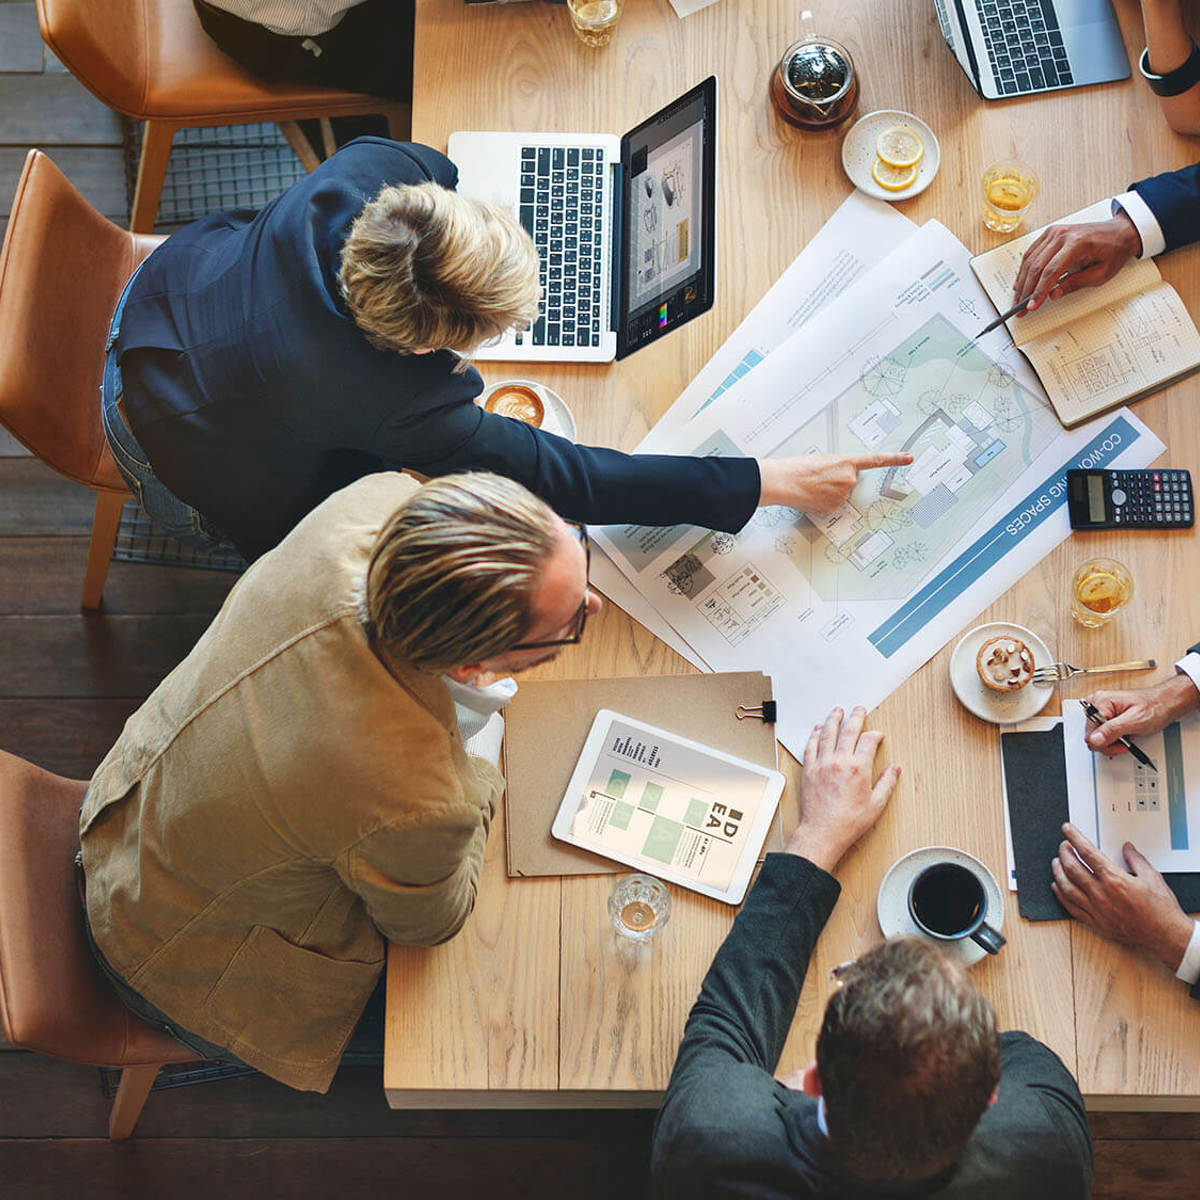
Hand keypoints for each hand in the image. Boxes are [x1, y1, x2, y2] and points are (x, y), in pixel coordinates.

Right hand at [758, 452, 912, 514]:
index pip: (876, 460)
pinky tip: (812, 495)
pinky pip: (832, 505)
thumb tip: (837, 477)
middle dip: (839, 480)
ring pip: (841, 495)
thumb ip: (837, 466)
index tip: (908, 458)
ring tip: (812, 486)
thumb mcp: (821, 459)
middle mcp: (849, 479)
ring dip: (829, 492)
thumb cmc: (796, 468)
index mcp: (846, 462)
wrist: (782, 481)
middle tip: (820, 477)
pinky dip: (823, 501)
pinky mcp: (833, 507)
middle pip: (851, 481)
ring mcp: (842, 495)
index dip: (895, 459)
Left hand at [785, 706, 899, 872]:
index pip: (868, 741)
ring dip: (833, 719)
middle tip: (858, 709)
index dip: (875, 734)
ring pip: (827, 734)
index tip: (877, 735)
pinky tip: (817, 729)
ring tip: (837, 710)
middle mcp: (839, 762)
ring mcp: (822, 764)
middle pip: (848, 731)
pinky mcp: (809, 769)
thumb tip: (894, 769)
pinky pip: (810, 746)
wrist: (823, 832)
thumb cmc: (848, 822)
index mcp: (858, 769)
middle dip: (855, 717)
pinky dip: (814, 735)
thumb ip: (887, 783)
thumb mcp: (876, 805)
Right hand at [1011, 213, 1141, 314]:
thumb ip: (1076, 284)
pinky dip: (1024, 269)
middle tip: (1020, 307)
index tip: (1032, 306)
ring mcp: (1054, 232)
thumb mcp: (1100, 273)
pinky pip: (1031, 253)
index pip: (1051, 271)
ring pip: (1030, 260)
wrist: (1119, 232)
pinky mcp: (1050, 234)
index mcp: (1077, 243)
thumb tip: (1054, 294)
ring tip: (1018, 299)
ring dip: (1022, 282)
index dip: (1038, 291)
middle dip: (1026, 290)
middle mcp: (1062, 235)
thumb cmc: (1113, 250)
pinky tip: (1021, 282)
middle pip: (1036, 266)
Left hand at [1051, 823, 1193, 969]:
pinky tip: (1058, 887)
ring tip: (1056, 862)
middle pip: (1072, 868)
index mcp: (1115, 880)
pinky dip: (1061, 895)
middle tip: (1063, 846)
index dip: (1075, 838)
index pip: (1087, 853)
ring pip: (1067, 887)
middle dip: (1064, 853)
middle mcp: (1102, 894)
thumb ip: (1136, 859)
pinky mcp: (1096, 923)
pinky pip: (1071, 907)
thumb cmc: (1161, 910)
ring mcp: (1096, 910)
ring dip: (1058, 872)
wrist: (1166, 937)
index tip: (1067, 830)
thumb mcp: (1152, 877)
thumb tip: (1127, 848)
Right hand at [1084, 674, 1199, 755]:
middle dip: (1109, 743)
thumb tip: (1094, 740)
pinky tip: (1122, 735)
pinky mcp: (1104, 717)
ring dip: (1111, 742)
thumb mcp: (1136, 721)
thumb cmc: (1154, 708)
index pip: (1090, 732)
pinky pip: (1101, 734)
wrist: (1164, 704)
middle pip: (1091, 736)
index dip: (1106, 742)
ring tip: (1126, 736)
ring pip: (1096, 737)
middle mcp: (1096, 704)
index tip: (1122, 742)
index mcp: (1100, 701)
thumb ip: (1113, 730)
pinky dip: (1112, 739)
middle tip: (1125, 740)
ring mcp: (1100, 710)